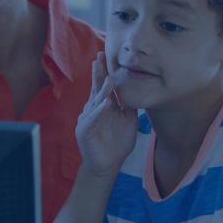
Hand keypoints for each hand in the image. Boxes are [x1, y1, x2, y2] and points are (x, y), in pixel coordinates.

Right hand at [75, 53, 137, 177]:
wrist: (107, 165)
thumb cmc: (117, 144)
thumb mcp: (128, 122)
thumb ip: (130, 107)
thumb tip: (137, 91)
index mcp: (103, 106)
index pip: (103, 86)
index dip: (104, 72)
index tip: (106, 56)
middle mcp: (93, 110)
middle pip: (96, 89)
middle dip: (98, 73)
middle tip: (100, 57)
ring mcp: (87, 119)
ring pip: (95, 102)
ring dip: (102, 90)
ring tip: (109, 78)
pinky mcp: (84, 131)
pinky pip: (93, 119)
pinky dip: (100, 111)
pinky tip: (106, 103)